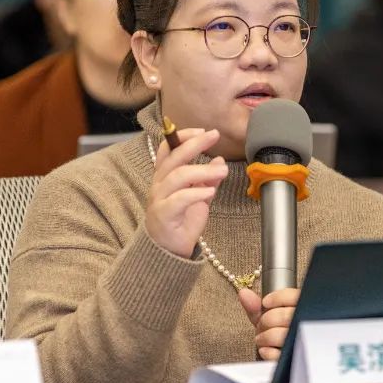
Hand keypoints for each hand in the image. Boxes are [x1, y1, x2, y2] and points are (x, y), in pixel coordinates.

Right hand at [146, 128, 227, 257]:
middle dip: (195, 144)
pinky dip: (196, 193)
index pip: (168, 149)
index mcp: (165, 177)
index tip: (203, 131)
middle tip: (214, 136)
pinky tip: (210, 192)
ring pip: (178, 176)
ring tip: (223, 171)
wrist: (169, 251)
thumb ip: (208, 179)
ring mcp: (160, 199)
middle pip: (174, 158)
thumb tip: (220, 161)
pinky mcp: (164, 215)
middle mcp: (159, 184)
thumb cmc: (181, 221)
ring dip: (203, 170)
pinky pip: (179, 200)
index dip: (183, 136)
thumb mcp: (199, 196)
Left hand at [238, 287, 299, 360]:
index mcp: (303, 309)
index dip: (276, 298)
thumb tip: (243, 293)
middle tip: (261, 326)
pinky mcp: (295, 359)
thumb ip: (256, 305)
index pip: (293, 297)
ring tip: (262, 339)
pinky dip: (266, 351)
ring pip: (279, 335)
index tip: (266, 303)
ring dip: (263, 338)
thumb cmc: (278, 333)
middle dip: (265, 321)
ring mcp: (302, 343)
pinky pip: (277, 355)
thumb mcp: (268, 317)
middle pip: (282, 316)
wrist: (285, 356)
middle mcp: (306, 325)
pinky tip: (266, 350)